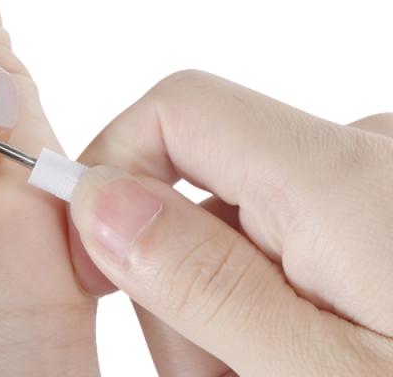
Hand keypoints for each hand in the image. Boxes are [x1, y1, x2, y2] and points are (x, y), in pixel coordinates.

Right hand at [67, 69, 392, 375]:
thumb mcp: (327, 374)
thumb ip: (207, 282)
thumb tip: (96, 198)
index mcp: (344, 176)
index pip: (179, 108)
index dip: (111, 170)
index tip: (94, 269)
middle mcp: (361, 155)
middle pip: (200, 184)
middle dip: (173, 280)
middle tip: (205, 376)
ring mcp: (374, 187)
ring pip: (236, 225)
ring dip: (218, 306)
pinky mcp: (380, 219)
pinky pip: (286, 241)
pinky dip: (265, 304)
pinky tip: (289, 359)